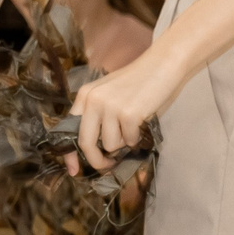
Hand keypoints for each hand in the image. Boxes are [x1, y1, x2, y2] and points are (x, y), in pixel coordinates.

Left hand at [69, 46, 184, 174]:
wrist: (165, 64)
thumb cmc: (140, 82)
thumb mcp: (110, 95)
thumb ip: (98, 117)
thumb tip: (96, 150)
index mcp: (85, 95)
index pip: (68, 130)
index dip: (69, 154)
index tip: (73, 170)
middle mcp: (93, 100)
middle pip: (86, 143)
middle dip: (97, 160)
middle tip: (108, 165)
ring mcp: (110, 106)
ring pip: (111, 145)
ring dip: (123, 143)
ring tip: (133, 126)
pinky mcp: (129, 114)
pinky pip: (130, 141)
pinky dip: (137, 137)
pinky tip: (143, 121)